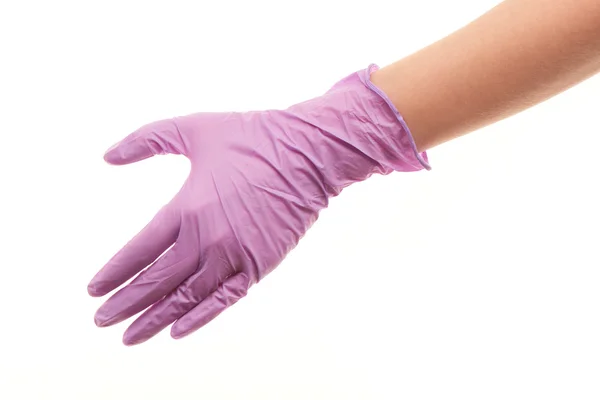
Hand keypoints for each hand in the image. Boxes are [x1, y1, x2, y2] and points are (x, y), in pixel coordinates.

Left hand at [88, 65, 428, 345]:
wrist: (308, 153)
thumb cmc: (251, 137)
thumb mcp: (192, 128)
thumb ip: (146, 140)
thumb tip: (107, 156)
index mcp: (187, 207)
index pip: (139, 251)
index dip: (114, 273)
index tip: (94, 289)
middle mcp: (207, 239)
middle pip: (157, 281)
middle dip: (125, 304)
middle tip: (101, 320)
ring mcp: (235, 256)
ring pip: (186, 298)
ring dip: (155, 319)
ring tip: (129, 337)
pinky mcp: (260, 265)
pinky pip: (224, 300)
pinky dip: (200, 318)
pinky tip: (178, 331)